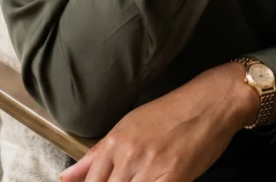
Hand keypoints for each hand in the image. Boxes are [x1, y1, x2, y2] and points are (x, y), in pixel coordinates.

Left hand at [58, 63, 254, 181]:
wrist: (209, 102)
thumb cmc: (171, 112)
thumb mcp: (130, 125)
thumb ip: (98, 155)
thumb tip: (66, 177)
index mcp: (115, 141)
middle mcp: (128, 154)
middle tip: (131, 179)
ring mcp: (150, 167)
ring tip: (143, 178)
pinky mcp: (173, 177)